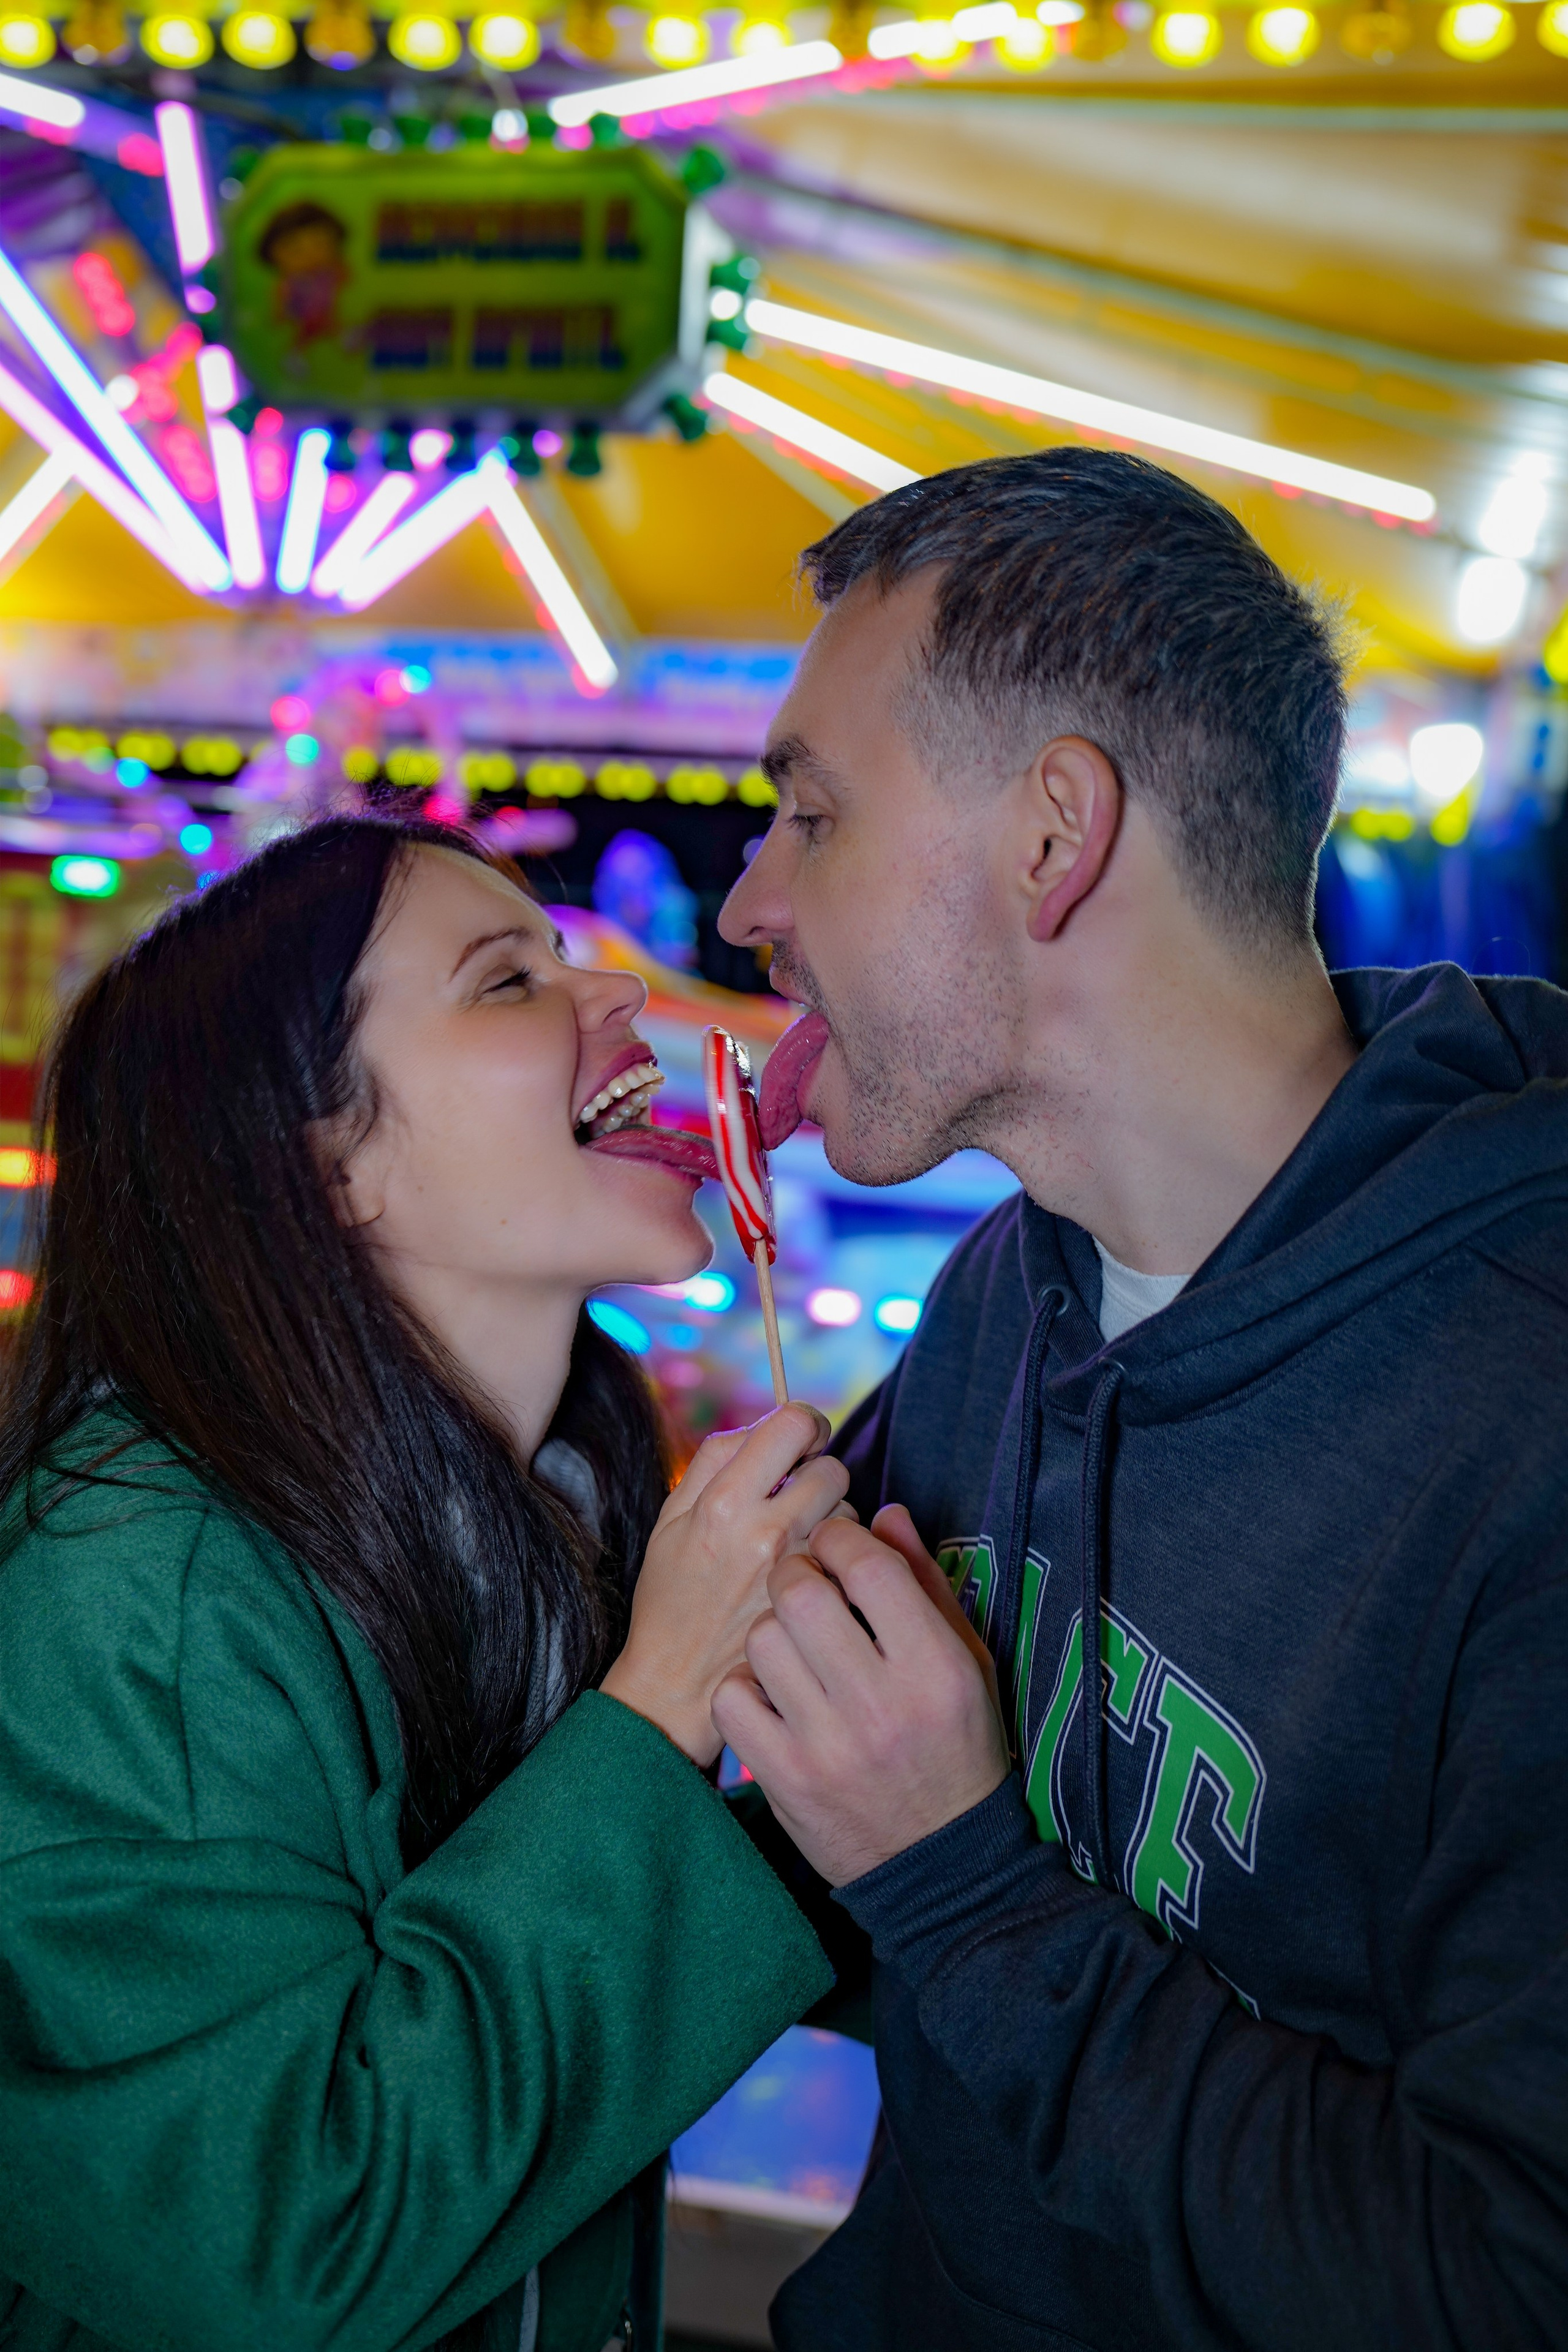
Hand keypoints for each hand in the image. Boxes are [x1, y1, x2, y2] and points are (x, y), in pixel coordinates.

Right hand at [600, 1404, 849, 1767]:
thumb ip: (715, 1460)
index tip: (800, 1441)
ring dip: (829, 1521)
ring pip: (847, 1514)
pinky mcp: (819, 1605)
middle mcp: (766, 1532)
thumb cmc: (671, 1595)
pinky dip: (835, 1562)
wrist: (677, 1682)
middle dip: (817, 1475)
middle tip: (794, 1499)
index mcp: (724, 1501)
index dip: (805, 1424)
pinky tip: (808, 1579)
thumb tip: (765, 1424)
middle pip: (832, 1466)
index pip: (795, 1424)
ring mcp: (798, 1572)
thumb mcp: (671, 1518)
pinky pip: (850, 1561)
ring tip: (793, 1547)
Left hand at [711, 1506, 1010, 1885]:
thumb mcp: (965, 1663)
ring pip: (761, 1639)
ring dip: (768, 1628)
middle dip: (794, 1572)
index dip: (841, 1536)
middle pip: (800, 1592)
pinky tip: (770, 1692)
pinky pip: (733, 1698)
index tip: (835, 1542)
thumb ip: (925, 1584)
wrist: (941, 1860)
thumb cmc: (957, 1746)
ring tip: (790, 1643)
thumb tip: (885, 1513)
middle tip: (802, 1583)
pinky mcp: (785, 1779)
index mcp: (934, 1667)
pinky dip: (744, 1685)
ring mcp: (827, 1745)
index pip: (866, 1564)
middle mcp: (880, 1703)